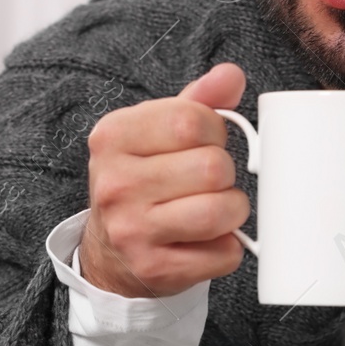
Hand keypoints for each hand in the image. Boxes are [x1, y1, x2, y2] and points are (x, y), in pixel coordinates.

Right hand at [79, 63, 250, 297]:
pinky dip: (228, 247)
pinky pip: (224, 253)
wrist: (112, 253)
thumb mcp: (158, 132)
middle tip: (208, 182)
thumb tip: (231, 76)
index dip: (215, 131)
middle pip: (212, 167)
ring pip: (221, 211)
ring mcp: (131, 231)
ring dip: (232, 210)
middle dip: (225, 174)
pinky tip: (206, 240)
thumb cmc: (145, 181)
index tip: (203, 143)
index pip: (192, 120)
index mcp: (114, 137)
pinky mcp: (155, 269)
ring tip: (214, 209)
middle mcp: (115, 183)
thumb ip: (197, 101)